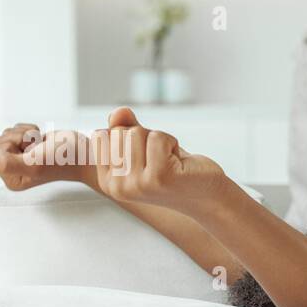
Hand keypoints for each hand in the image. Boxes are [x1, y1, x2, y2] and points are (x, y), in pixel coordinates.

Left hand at [0, 123, 94, 190]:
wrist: (84, 152)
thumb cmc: (65, 160)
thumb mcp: (35, 164)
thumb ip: (8, 164)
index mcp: (12, 180)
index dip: (12, 146)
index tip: (31, 152)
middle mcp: (13, 171)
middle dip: (18, 138)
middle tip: (36, 147)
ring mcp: (19, 158)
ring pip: (6, 134)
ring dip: (25, 134)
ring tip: (40, 145)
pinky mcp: (25, 146)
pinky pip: (15, 129)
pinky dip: (28, 130)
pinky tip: (41, 140)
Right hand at [92, 107, 227, 210]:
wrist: (206, 195)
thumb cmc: (173, 170)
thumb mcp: (142, 148)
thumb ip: (124, 128)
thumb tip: (119, 111)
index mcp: (108, 182)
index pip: (101, 136)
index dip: (126, 136)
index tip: (143, 156)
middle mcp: (119, 187)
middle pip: (119, 132)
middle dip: (144, 137)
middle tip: (160, 159)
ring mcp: (138, 183)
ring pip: (137, 132)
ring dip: (159, 140)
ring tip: (169, 160)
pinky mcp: (159, 176)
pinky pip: (158, 137)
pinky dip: (172, 143)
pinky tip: (179, 162)